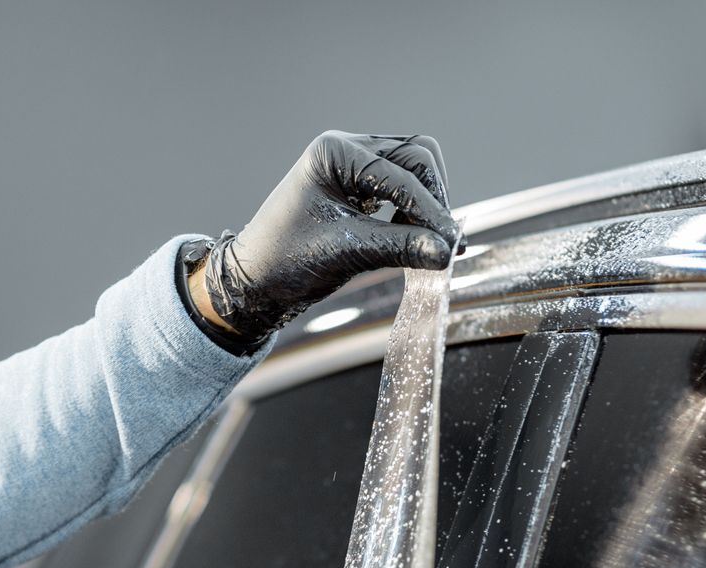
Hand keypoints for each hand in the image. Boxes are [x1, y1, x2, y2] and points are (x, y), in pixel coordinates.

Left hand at [193, 131, 460, 349]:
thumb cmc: (286, 260)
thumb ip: (399, 248)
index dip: (431, 210)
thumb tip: (447, 251)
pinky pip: (402, 187)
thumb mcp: (345, 252)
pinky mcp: (360, 185)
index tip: (451, 244)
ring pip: (414, 169)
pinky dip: (415, 211)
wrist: (255, 279)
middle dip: (435, 199)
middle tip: (446, 242)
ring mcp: (354, 164)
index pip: (402, 173)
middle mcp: (347, 148)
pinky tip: (416, 240)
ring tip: (432, 243)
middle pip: (416, 158)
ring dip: (429, 203)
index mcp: (334, 152)